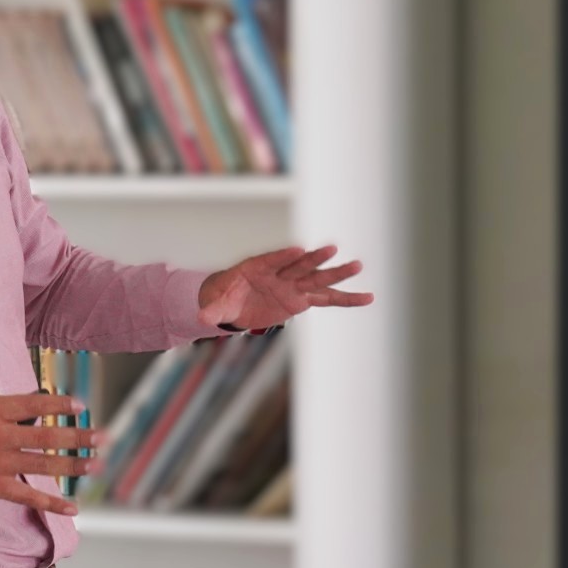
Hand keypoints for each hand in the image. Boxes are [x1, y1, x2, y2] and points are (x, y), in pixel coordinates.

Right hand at [0, 393, 104, 515]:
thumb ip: (0, 408)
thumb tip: (31, 413)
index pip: (36, 404)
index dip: (61, 405)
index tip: (81, 406)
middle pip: (48, 435)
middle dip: (78, 436)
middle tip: (102, 437)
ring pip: (44, 464)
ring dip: (73, 465)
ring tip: (94, 464)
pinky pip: (28, 496)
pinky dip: (52, 503)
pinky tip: (72, 507)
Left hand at [198, 244, 373, 331]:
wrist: (233, 301)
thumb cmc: (223, 298)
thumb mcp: (215, 305)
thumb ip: (211, 311)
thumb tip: (200, 319)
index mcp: (257, 268)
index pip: (272, 260)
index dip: (283, 256)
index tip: (297, 249)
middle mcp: (279, 273)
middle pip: (298, 265)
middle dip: (313, 258)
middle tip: (331, 248)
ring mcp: (293, 285)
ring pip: (317, 279)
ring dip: (336, 273)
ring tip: (358, 265)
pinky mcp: (302, 298)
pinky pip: (327, 299)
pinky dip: (346, 299)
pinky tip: (367, 298)